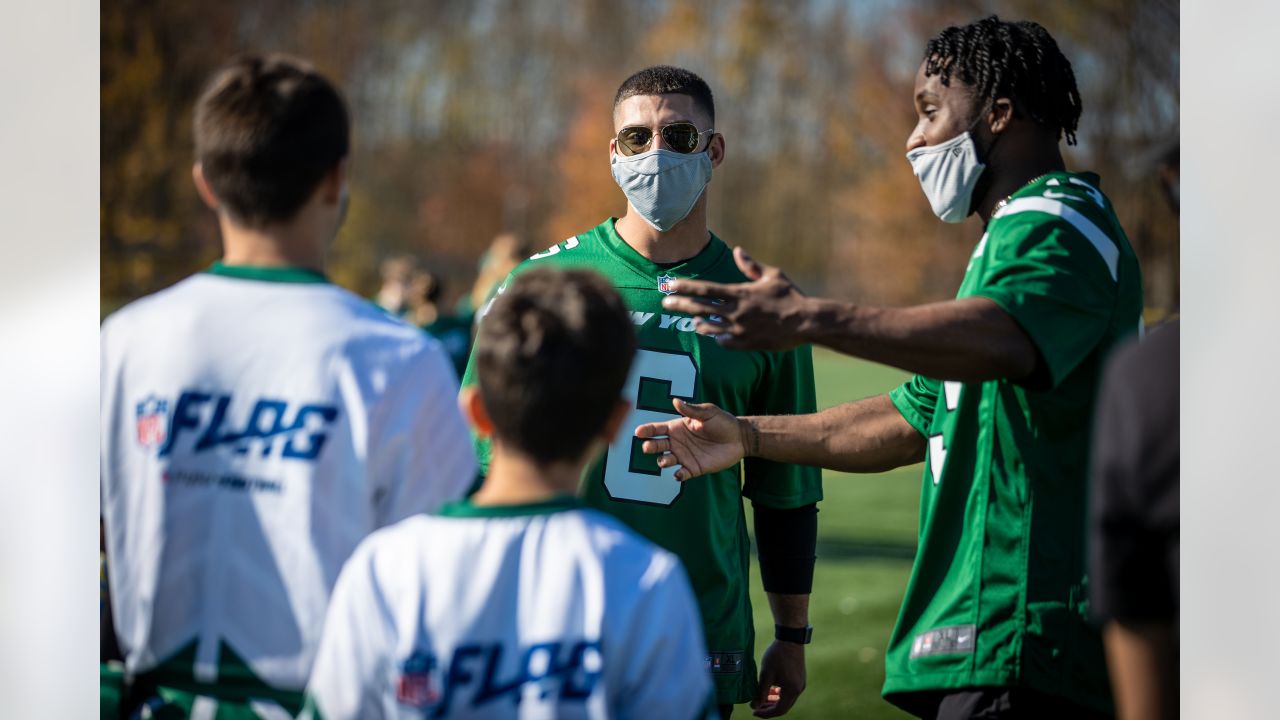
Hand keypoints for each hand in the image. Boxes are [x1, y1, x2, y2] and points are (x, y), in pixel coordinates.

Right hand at [634, 398, 748, 480]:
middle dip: (650, 446)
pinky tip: (679, 474)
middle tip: (647, 447)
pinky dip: (678, 475)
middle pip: (657, 445)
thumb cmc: (723, 422)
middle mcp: (677, 442)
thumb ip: (692, 410)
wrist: (739, 438)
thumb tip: (675, 401)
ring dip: (662, 461)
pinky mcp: (694, 469)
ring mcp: (684, 456)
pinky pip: (681, 474)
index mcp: (677, 427)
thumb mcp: (708, 412)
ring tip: (665, 460)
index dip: (647, 430)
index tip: (638, 432)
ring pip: (666, 460)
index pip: (657, 429)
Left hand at [661, 246, 811, 350]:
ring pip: (709, 327)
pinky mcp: (746, 344)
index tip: (669, 285)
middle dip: (680, 304)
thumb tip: (737, 250)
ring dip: (697, 322)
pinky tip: (714, 334)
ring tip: (691, 320)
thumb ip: (751, 266)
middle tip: (664, 303)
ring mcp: (739, 329)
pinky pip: (725, 342)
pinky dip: (717, 337)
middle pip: (700, 308)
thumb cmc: (791, 295)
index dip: (685, 287)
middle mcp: (735, 312)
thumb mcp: (772, 275)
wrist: (806, 322)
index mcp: (740, 293)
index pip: (705, 289)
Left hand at [751, 640, 805, 716]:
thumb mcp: (766, 674)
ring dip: (774, 702)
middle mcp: (799, 689)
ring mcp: (801, 684)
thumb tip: (754, 706)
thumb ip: (760, 692)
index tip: (754, 712)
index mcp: (792, 690)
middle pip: (784, 706)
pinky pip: (789, 691)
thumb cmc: (777, 655)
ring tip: (761, 700)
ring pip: (787, 699)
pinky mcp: (800, 678)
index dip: (766, 713)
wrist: (790, 638)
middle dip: (769, 709)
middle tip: (756, 707)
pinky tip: (770, 690)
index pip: (779, 710)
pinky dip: (779, 694)